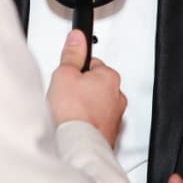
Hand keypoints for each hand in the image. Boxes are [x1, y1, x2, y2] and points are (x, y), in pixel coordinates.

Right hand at [46, 30, 126, 145]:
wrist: (77, 145)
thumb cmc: (73, 113)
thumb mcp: (64, 74)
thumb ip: (72, 54)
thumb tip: (77, 38)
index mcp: (110, 77)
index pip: (92, 63)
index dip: (75, 69)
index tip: (67, 75)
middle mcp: (117, 96)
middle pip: (95, 85)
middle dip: (81, 89)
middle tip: (65, 95)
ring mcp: (115, 117)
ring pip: (96, 104)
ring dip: (84, 107)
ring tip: (68, 112)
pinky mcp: (109, 133)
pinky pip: (96, 122)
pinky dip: (87, 123)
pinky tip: (74, 125)